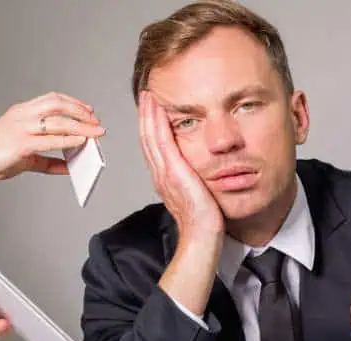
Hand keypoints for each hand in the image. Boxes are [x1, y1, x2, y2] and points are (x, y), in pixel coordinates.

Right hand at [0, 92, 105, 183]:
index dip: (73, 103)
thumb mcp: (26, 156)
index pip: (52, 99)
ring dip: (80, 126)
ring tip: (95, 133)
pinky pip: (49, 140)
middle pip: (58, 104)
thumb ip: (48, 161)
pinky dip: (68, 140)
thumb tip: (70, 168)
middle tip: (96, 123)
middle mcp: (21, 115)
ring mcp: (20, 128)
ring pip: (57, 121)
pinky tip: (80, 142)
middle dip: (81, 112)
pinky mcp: (20, 144)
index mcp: (21, 112)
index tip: (88, 111)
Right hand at [138, 90, 223, 238]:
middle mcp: (160, 174)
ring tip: (148, 96)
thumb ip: (195, 180)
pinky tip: (157, 108)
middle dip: (146, 115)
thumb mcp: (198, 193)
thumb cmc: (204, 220)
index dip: (151, 126)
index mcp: (165, 179)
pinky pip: (161, 141)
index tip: (152, 109)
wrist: (202, 235)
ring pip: (150, 137)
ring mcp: (164, 173)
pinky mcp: (173, 171)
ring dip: (148, 114)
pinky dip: (157, 123)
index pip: (154, 147)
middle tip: (146, 95)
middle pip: (147, 138)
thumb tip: (201, 172)